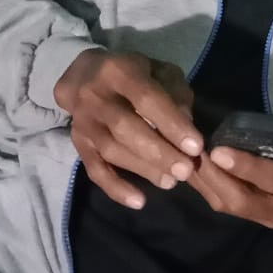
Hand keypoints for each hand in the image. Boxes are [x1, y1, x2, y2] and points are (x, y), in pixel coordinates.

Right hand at [54, 48, 202, 208]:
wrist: (83, 76)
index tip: (195, 147)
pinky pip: (94, 169)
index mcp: (120, 71)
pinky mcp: (78, 143)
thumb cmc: (133, 73)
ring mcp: (83, 122)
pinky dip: (115, 188)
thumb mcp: (159, 71)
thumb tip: (187, 123)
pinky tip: (138, 201)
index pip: (147, 99)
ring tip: (171, 182)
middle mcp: (96, 96)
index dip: (171, 123)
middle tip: (185, 171)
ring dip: (143, 169)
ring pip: (111, 150)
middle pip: (125, 128)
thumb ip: (176, 93)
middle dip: (158, 152)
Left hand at [185, 143, 272, 229]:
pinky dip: (207, 187)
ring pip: (230, 206)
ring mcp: (270, 220)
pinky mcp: (256, 219)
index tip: (218, 151)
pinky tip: (194, 169)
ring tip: (187, 157)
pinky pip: (226, 205)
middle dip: (215, 178)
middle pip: (244, 201)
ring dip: (206, 182)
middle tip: (195, 153)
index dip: (246, 167)